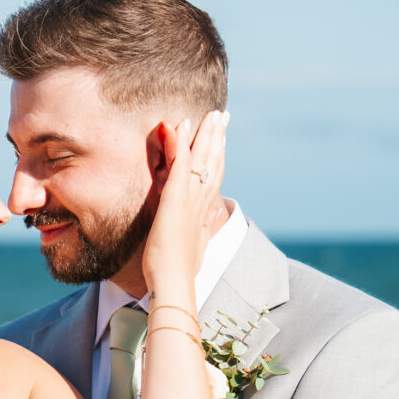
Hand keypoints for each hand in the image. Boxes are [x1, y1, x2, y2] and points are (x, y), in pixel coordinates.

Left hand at [141, 109, 227, 297]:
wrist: (175, 283)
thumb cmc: (178, 272)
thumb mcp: (192, 247)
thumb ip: (198, 233)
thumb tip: (204, 229)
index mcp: (203, 213)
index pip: (214, 178)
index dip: (220, 156)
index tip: (223, 139)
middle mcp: (200, 203)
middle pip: (214, 163)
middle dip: (218, 138)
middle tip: (223, 116)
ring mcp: (189, 200)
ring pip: (202, 160)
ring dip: (207, 134)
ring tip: (211, 115)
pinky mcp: (175, 200)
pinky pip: (180, 165)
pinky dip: (183, 143)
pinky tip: (184, 124)